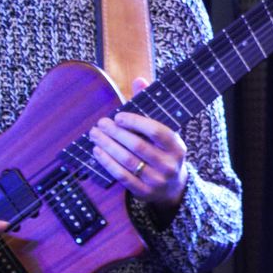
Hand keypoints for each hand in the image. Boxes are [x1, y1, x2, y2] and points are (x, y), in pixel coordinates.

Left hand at [90, 79, 188, 210]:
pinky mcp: (144, 192)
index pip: (155, 131)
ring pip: (128, 161)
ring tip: (95, 135)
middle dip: (115, 133)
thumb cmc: (164, 151)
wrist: (174, 187)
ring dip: (108, 146)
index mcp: (176, 146)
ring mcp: (157, 180)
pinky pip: (122, 177)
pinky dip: (108, 163)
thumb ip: (150, 106)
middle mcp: (169, 164)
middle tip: (100, 124)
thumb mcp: (164, 131)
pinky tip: (98, 152)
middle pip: (138, 146)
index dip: (134, 122)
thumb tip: (138, 80)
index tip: (118, 116)